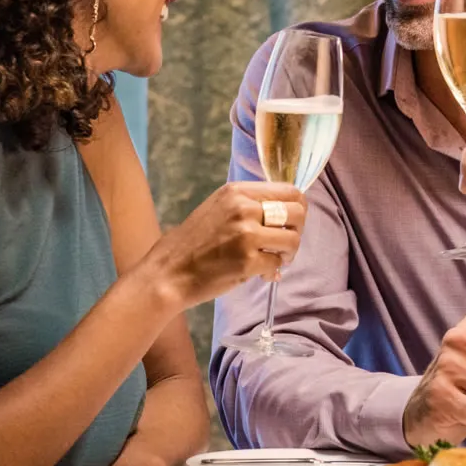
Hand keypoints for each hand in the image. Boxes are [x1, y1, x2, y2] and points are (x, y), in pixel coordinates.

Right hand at [143, 181, 305, 307]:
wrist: (168, 273)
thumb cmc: (193, 243)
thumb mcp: (219, 208)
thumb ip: (250, 204)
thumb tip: (288, 210)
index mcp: (237, 192)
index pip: (290, 191)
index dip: (298, 208)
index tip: (291, 223)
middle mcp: (243, 208)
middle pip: (298, 212)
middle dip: (297, 231)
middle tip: (284, 245)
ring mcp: (246, 235)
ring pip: (292, 240)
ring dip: (288, 254)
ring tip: (274, 260)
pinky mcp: (247, 261)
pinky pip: (277, 264)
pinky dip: (272, 271)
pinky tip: (261, 274)